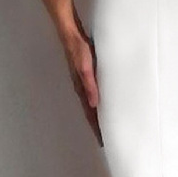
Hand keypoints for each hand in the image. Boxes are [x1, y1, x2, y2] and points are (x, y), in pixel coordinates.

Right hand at [61, 18, 102, 141]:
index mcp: (82, 89)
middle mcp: (81, 88)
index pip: (90, 113)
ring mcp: (82, 81)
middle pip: (90, 112)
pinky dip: (97, 102)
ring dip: (96, 115)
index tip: (103, 142)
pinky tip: (102, 101)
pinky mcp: (85, 74)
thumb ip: (90, 84)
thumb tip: (94, 105)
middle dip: (97, 125)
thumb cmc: (79, 49)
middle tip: (106, 139)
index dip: (96, 128)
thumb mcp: (85, 67)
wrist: (71, 34)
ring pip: (90, 104)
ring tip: (105, 125)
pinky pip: (92, 93)